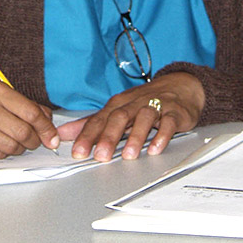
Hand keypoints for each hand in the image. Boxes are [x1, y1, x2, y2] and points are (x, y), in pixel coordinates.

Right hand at [0, 78, 59, 157]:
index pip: (30, 111)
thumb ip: (25, 106)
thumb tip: (49, 122)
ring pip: (11, 146)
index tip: (52, 137)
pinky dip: (3, 154)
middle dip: (33, 141)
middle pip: (22, 131)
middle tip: (33, 143)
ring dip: (18, 150)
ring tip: (14, 144)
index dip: (45, 128)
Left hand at [57, 72, 204, 161]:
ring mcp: (155, 106)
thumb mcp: (116, 110)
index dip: (87, 135)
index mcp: (118, 104)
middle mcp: (134, 104)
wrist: (179, 87)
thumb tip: (63, 133)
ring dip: (136, 137)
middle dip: (108, 137)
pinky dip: (162, 136)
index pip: (99, 119)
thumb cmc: (144, 101)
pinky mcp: (174, 113)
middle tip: (101, 156)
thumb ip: (91, 123)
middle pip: (119, 117)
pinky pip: (168, 123)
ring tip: (128, 155)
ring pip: (144, 118)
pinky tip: (155, 149)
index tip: (78, 152)